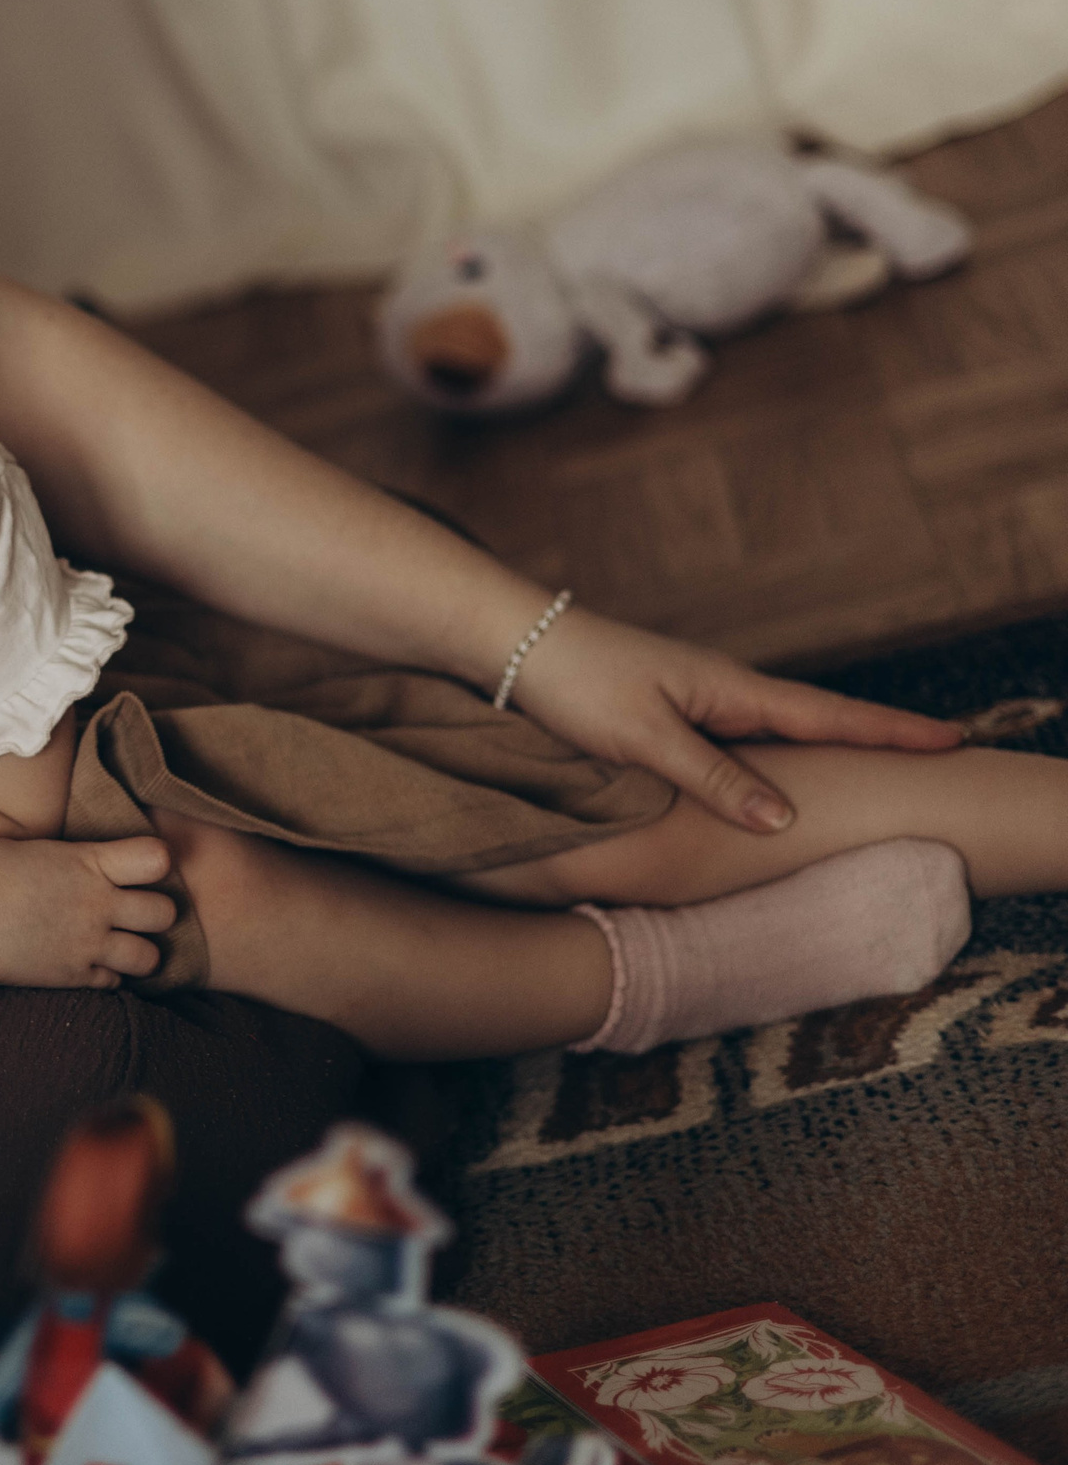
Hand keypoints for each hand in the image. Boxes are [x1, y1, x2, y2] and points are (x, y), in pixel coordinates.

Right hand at [0, 835, 174, 988]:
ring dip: (139, 950)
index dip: (154, 861)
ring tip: (119, 943)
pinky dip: (109, 975)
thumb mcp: (29, 847)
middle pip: (164, 912)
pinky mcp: (72, 976)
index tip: (138, 865)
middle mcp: (97, 905)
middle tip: (134, 911)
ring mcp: (88, 944)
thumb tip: (77, 857)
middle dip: (155, 912)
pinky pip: (115, 983)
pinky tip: (90, 962)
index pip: (156, 859)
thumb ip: (67, 855)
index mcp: (88, 863)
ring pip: (150, 957)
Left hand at [505, 606, 959, 833]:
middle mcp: (721, 690)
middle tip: (939, 753)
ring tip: (878, 770)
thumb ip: (711, 777)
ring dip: (826, 745)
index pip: (827, 714)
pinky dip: (773, 755)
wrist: (511, 644)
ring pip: (775, 732)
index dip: (888, 732)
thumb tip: (782, 820)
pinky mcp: (667, 712)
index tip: (952, 739)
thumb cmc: (574, 682)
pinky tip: (777, 775)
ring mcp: (695, 699)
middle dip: (874, 737)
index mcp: (727, 689)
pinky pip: (738, 739)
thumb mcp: (644, 738)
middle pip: (814, 720)